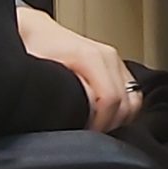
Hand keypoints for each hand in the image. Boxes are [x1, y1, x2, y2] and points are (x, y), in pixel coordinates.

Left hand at [15, 5, 139, 131]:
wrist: (35, 33)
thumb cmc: (34, 52)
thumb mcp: (42, 76)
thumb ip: (64, 93)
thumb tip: (77, 113)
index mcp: (90, 57)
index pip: (111, 99)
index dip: (99, 125)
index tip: (84, 135)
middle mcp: (107, 56)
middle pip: (126, 103)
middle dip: (109, 125)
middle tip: (88, 135)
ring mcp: (114, 60)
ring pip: (133, 100)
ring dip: (118, 119)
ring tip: (95, 127)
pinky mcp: (117, 66)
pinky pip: (131, 94)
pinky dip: (122, 109)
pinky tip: (102, 116)